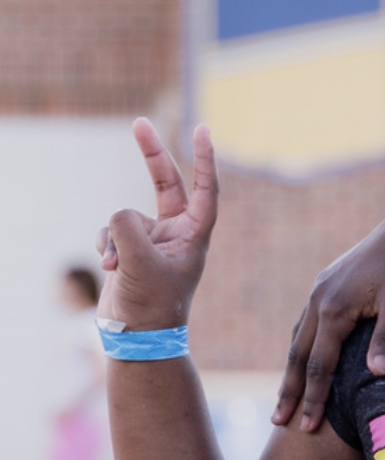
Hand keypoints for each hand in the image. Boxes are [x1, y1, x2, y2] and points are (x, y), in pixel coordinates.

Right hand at [96, 119, 217, 330]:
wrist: (136, 336)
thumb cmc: (151, 304)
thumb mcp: (140, 261)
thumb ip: (128, 227)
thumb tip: (119, 215)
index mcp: (196, 234)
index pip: (205, 188)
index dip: (205, 158)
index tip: (203, 129)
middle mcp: (178, 231)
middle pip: (166, 182)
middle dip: (152, 154)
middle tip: (139, 122)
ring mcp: (153, 238)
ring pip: (124, 215)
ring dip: (114, 238)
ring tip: (119, 267)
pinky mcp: (130, 247)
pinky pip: (109, 231)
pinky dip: (104, 246)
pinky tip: (109, 268)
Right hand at [273, 198, 384, 431]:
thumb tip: (378, 374)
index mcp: (334, 309)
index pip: (320, 366)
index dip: (313, 399)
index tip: (306, 428)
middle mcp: (319, 301)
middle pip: (299, 356)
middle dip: (290, 391)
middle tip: (278, 422)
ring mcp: (320, 291)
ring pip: (299, 338)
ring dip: (292, 370)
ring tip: (285, 397)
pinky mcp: (327, 284)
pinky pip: (307, 322)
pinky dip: (302, 346)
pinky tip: (304, 358)